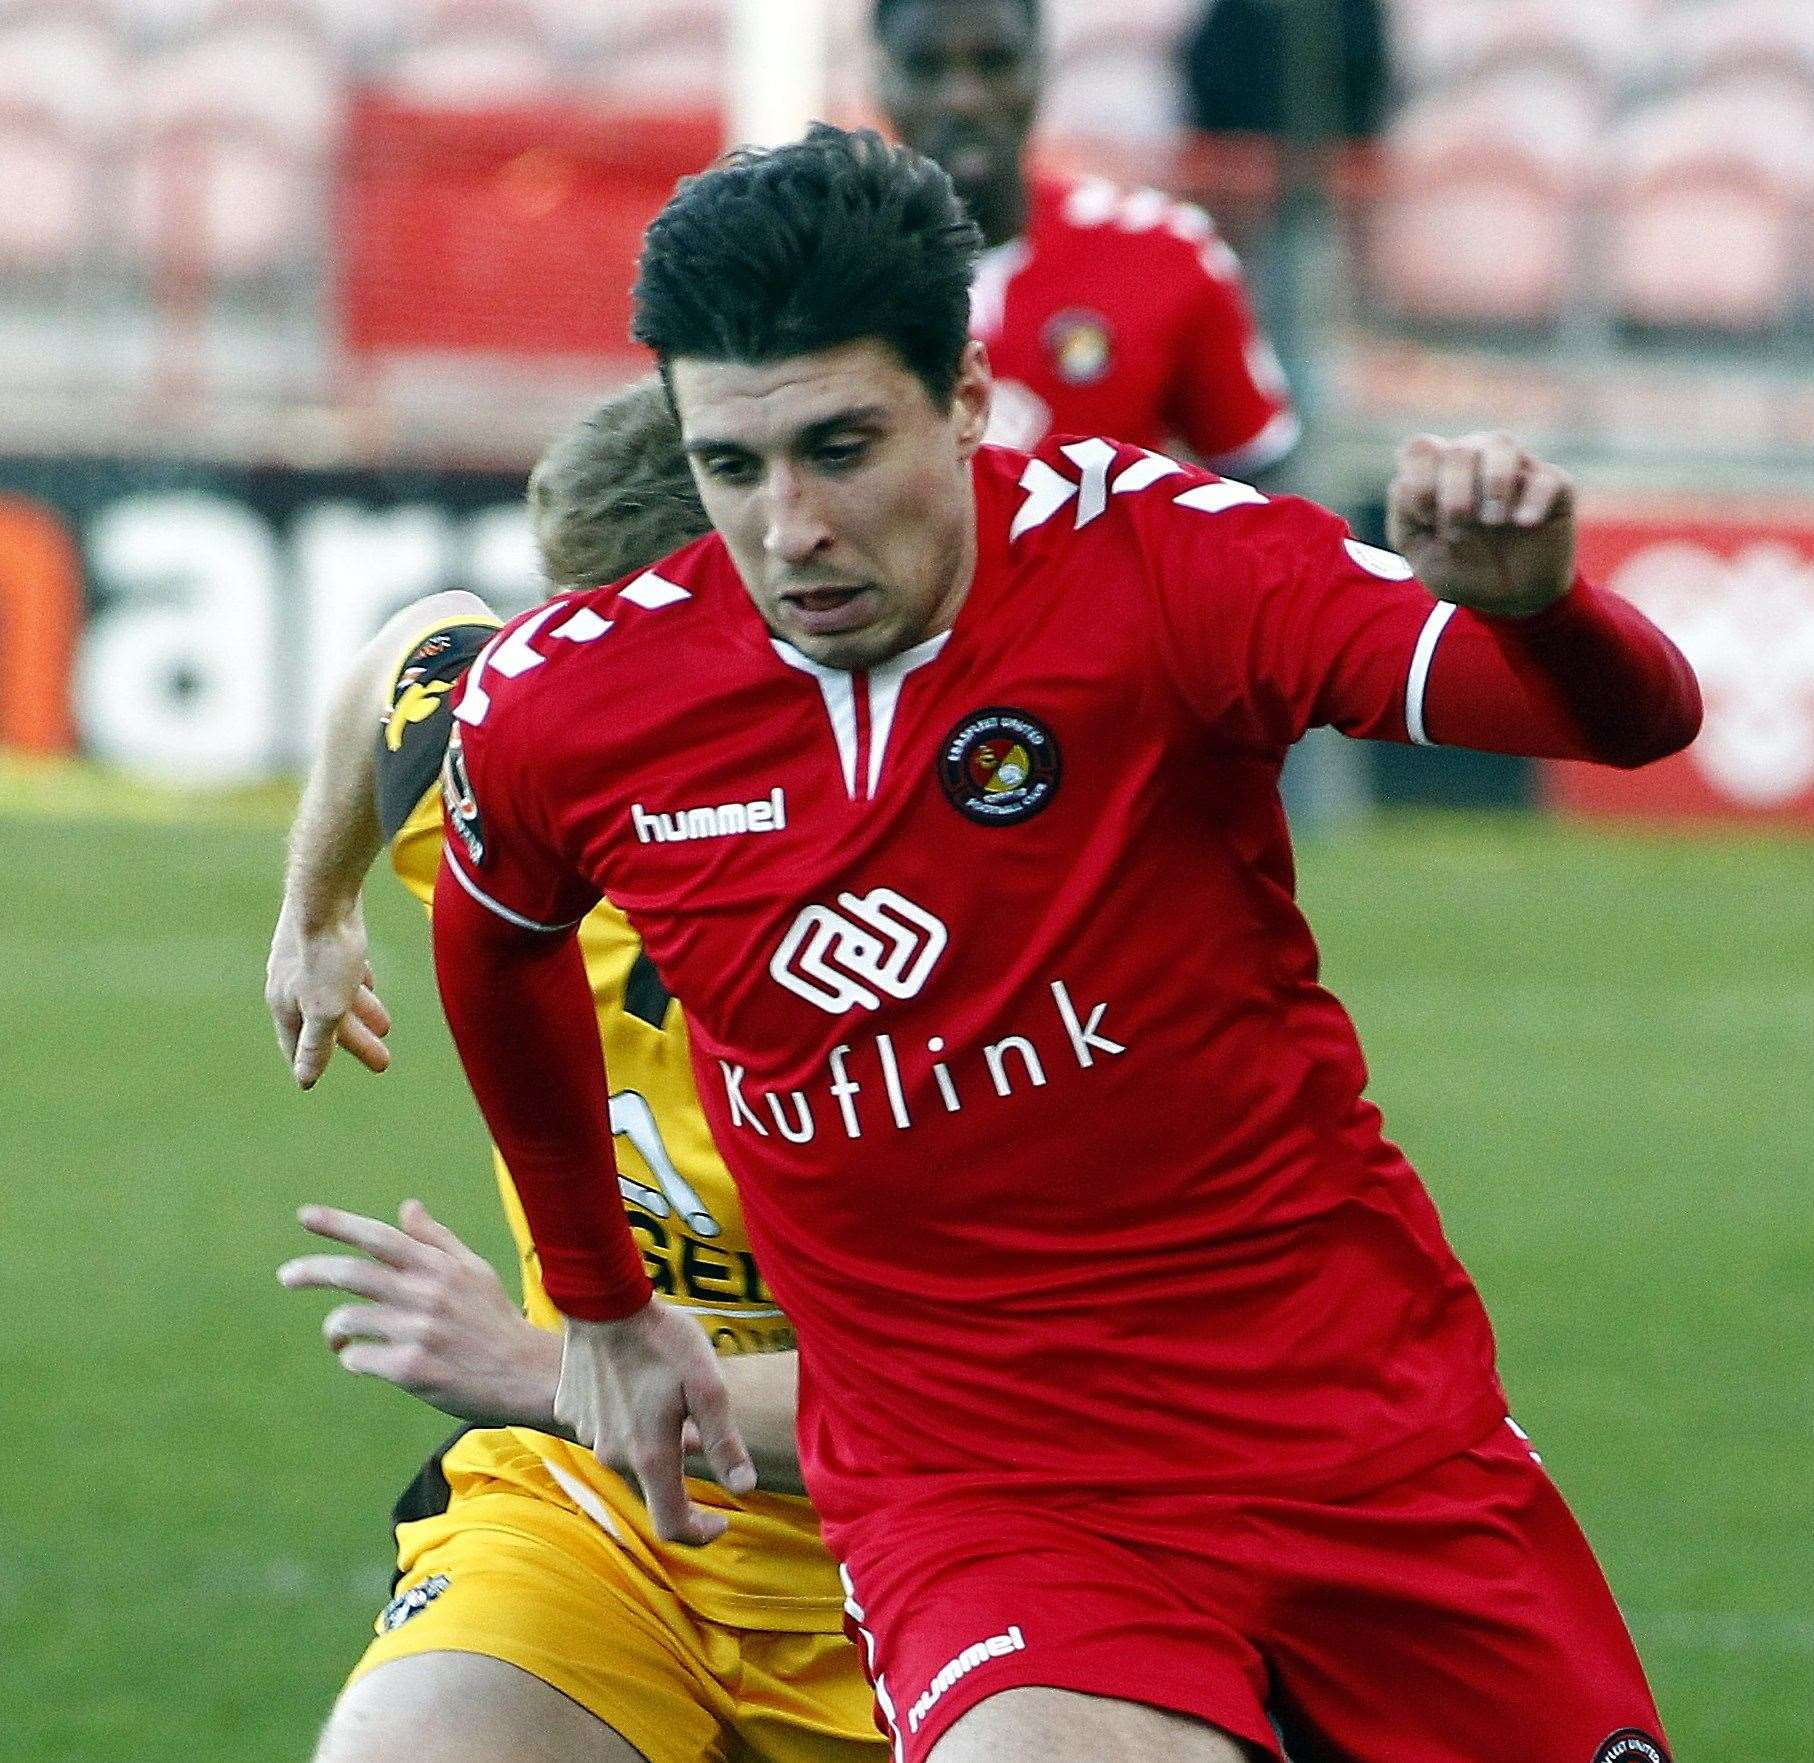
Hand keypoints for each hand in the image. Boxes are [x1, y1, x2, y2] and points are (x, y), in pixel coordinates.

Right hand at [266, 895, 392, 1087]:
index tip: (315, 1081)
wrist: (326, 895)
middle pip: (325, 1022)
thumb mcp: (325, 1009)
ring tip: (385, 1027)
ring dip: (360, 1014)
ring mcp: (307, 959)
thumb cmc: (325, 955)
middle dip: (355, 1042)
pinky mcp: (324, 937)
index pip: (297, 1045)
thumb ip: (316, 1044)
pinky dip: (356, 984)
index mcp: (286, 1004)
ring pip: (335, 995)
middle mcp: (291, 983)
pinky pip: (341, 970)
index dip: (309, 1063)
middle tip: (383, 1062)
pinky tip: (369, 985)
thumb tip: (305, 1079)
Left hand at [278, 1200, 559, 1427]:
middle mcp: (426, 1294)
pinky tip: (367, 1360)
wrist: (526, 1375)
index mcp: (439, 1268)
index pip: (381, 1238)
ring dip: (336, 1329)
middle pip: (352, 1274)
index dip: (340, 1224)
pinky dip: (353, 1358)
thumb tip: (407, 1207)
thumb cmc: (495, 1321)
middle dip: (311, 1271)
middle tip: (286, 1276)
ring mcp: (418, 1332)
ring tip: (339, 1336)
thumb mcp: (474, 1271)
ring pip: (348, 1320)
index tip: (305, 1215)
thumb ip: (436, 1240)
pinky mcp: (411, 1369)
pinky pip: (358, 1358)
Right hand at [557, 1304, 756, 1545]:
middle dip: (679, 1470)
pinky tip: (635, 1384)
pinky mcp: (571, 1412)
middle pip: (651, 1485)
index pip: (671, 1525)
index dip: (699, 1534)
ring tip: (667, 1397)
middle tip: (698, 1430)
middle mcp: (612, 1455)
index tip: (721, 1522)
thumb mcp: (708, 1387)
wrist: (603, 1301)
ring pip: (627, 1453)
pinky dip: (624, 1419)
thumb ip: (724, 1442)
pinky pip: (604, 1429)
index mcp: (649, 1456)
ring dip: (650, 1440)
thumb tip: (744, 1489)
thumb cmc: (662, 1341)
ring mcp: (587, 1434)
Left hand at [1387, 432, 1575, 617]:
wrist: (1509, 598)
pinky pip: (1546, 477)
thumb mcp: (1419, 553)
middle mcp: (1475, 460)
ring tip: (1492, 522)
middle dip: (1454, 495)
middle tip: (1460, 532)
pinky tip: (1524, 524)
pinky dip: (1533, 500)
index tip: (1427, 520)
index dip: (1419, 483)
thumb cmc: (1460, 568)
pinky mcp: (1554, 485)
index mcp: (1438, 471)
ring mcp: (1516, 468)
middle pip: (1459, 449)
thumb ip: (1404, 518)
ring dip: (1492, 484)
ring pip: (1501, 443)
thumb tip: (1406, 483)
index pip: (1419, 448)